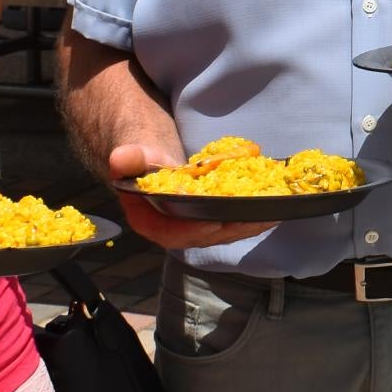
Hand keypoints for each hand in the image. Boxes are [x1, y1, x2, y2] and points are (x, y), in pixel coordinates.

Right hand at [105, 140, 274, 249]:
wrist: (148, 159)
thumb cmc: (143, 157)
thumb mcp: (135, 154)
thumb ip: (131, 159)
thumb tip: (119, 159)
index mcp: (148, 221)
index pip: (170, 233)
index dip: (192, 231)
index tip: (213, 223)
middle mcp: (172, 230)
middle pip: (203, 236)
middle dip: (231, 229)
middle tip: (256, 219)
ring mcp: (193, 227)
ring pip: (222, 233)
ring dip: (247, 226)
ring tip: (271, 215)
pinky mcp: (209, 221)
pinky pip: (231, 223)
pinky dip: (251, 217)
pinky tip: (273, 209)